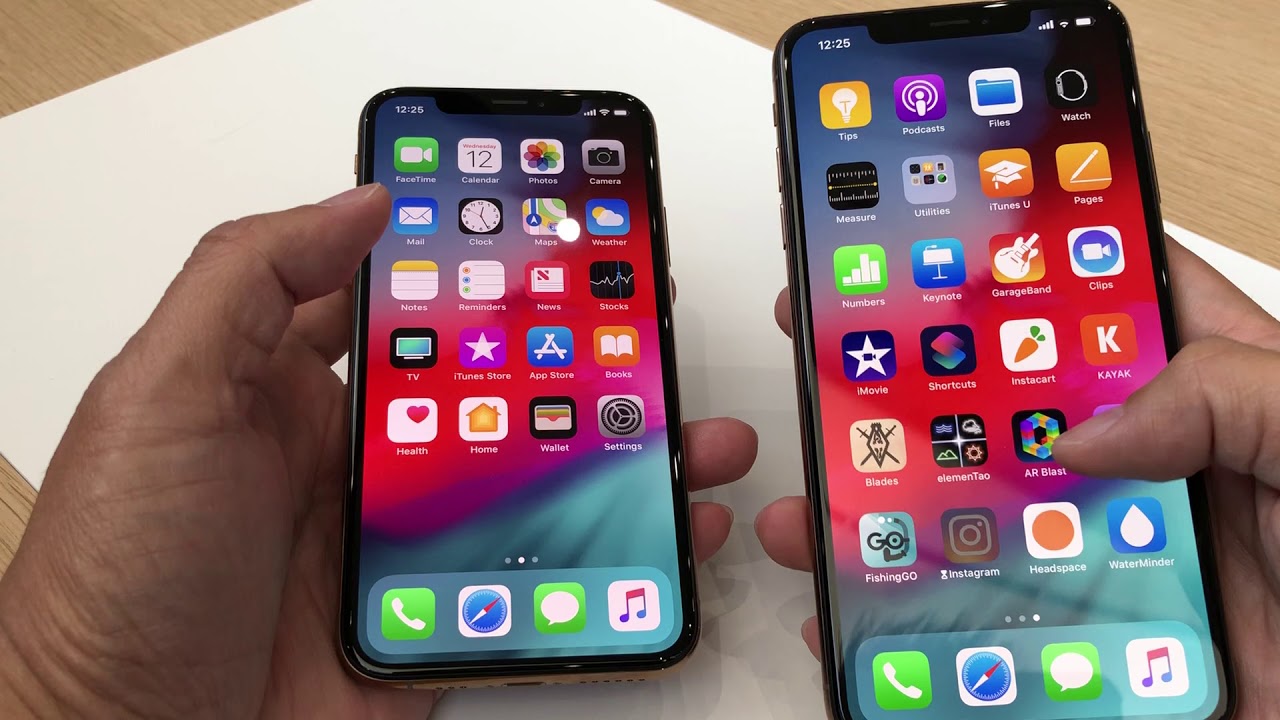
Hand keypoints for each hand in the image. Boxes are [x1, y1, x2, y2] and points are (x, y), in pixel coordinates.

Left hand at [0, 185, 757, 718]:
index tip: (555, 237)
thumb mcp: (162, 395)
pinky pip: (533, 583)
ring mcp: (399, 548)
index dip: (477, 270)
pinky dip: (603, 563)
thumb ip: (253, 279)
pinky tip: (660, 540)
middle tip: (650, 334)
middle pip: (489, 396)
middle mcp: (355, 463)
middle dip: (576, 363)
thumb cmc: (116, 576)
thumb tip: (363, 200)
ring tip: (690, 437)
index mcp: (291, 394)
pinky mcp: (433, 624)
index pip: (406, 309)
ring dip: (615, 462)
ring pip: (528, 487)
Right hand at [758, 237, 1277, 716]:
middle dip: (916, 398)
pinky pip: (994, 649)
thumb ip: (1236, 398)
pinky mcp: (1104, 667)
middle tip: (836, 365)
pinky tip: (857, 628)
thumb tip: (1084, 432)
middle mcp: (1156, 484)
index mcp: (1221, 404)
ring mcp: (1122, 577)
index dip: (1026, 270)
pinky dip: (917, 640)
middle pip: (1015, 421)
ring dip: (890, 524)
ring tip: (813, 510)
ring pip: (985, 536)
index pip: (1111, 311)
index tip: (932, 250)